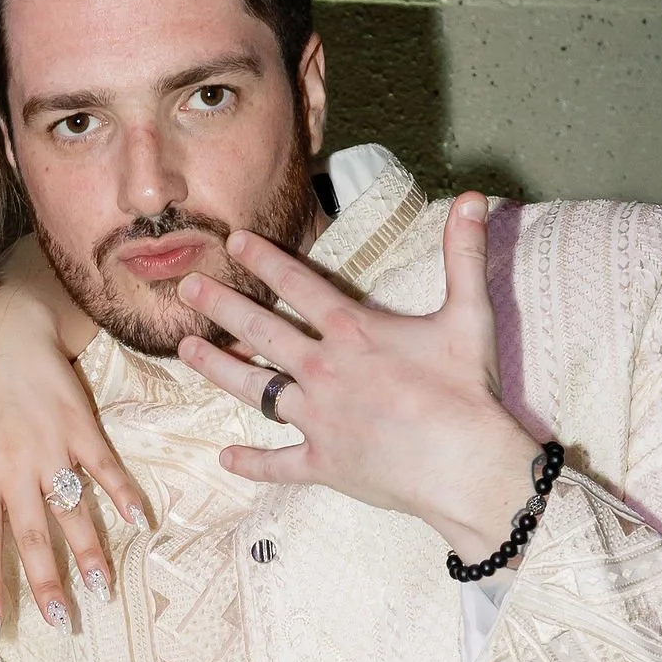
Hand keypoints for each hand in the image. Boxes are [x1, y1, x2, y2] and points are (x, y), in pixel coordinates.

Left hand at [0, 262, 149, 636]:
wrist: (3, 332)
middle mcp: (15, 471)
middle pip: (34, 539)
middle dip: (48, 585)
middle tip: (64, 622)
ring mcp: (51, 451)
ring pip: (72, 512)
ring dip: (91, 553)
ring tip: (104, 588)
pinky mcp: (80, 429)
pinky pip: (105, 469)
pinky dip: (125, 496)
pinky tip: (142, 522)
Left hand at [175, 190, 551, 565]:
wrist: (464, 464)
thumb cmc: (466, 391)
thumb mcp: (470, 314)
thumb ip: (465, 253)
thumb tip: (475, 196)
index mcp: (351, 331)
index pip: (297, 284)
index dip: (264, 259)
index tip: (233, 240)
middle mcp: (323, 370)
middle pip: (260, 330)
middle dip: (220, 304)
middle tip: (186, 287)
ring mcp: (317, 419)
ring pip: (254, 389)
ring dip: (217, 367)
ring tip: (185, 350)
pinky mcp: (322, 463)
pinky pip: (278, 464)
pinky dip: (252, 463)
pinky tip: (225, 458)